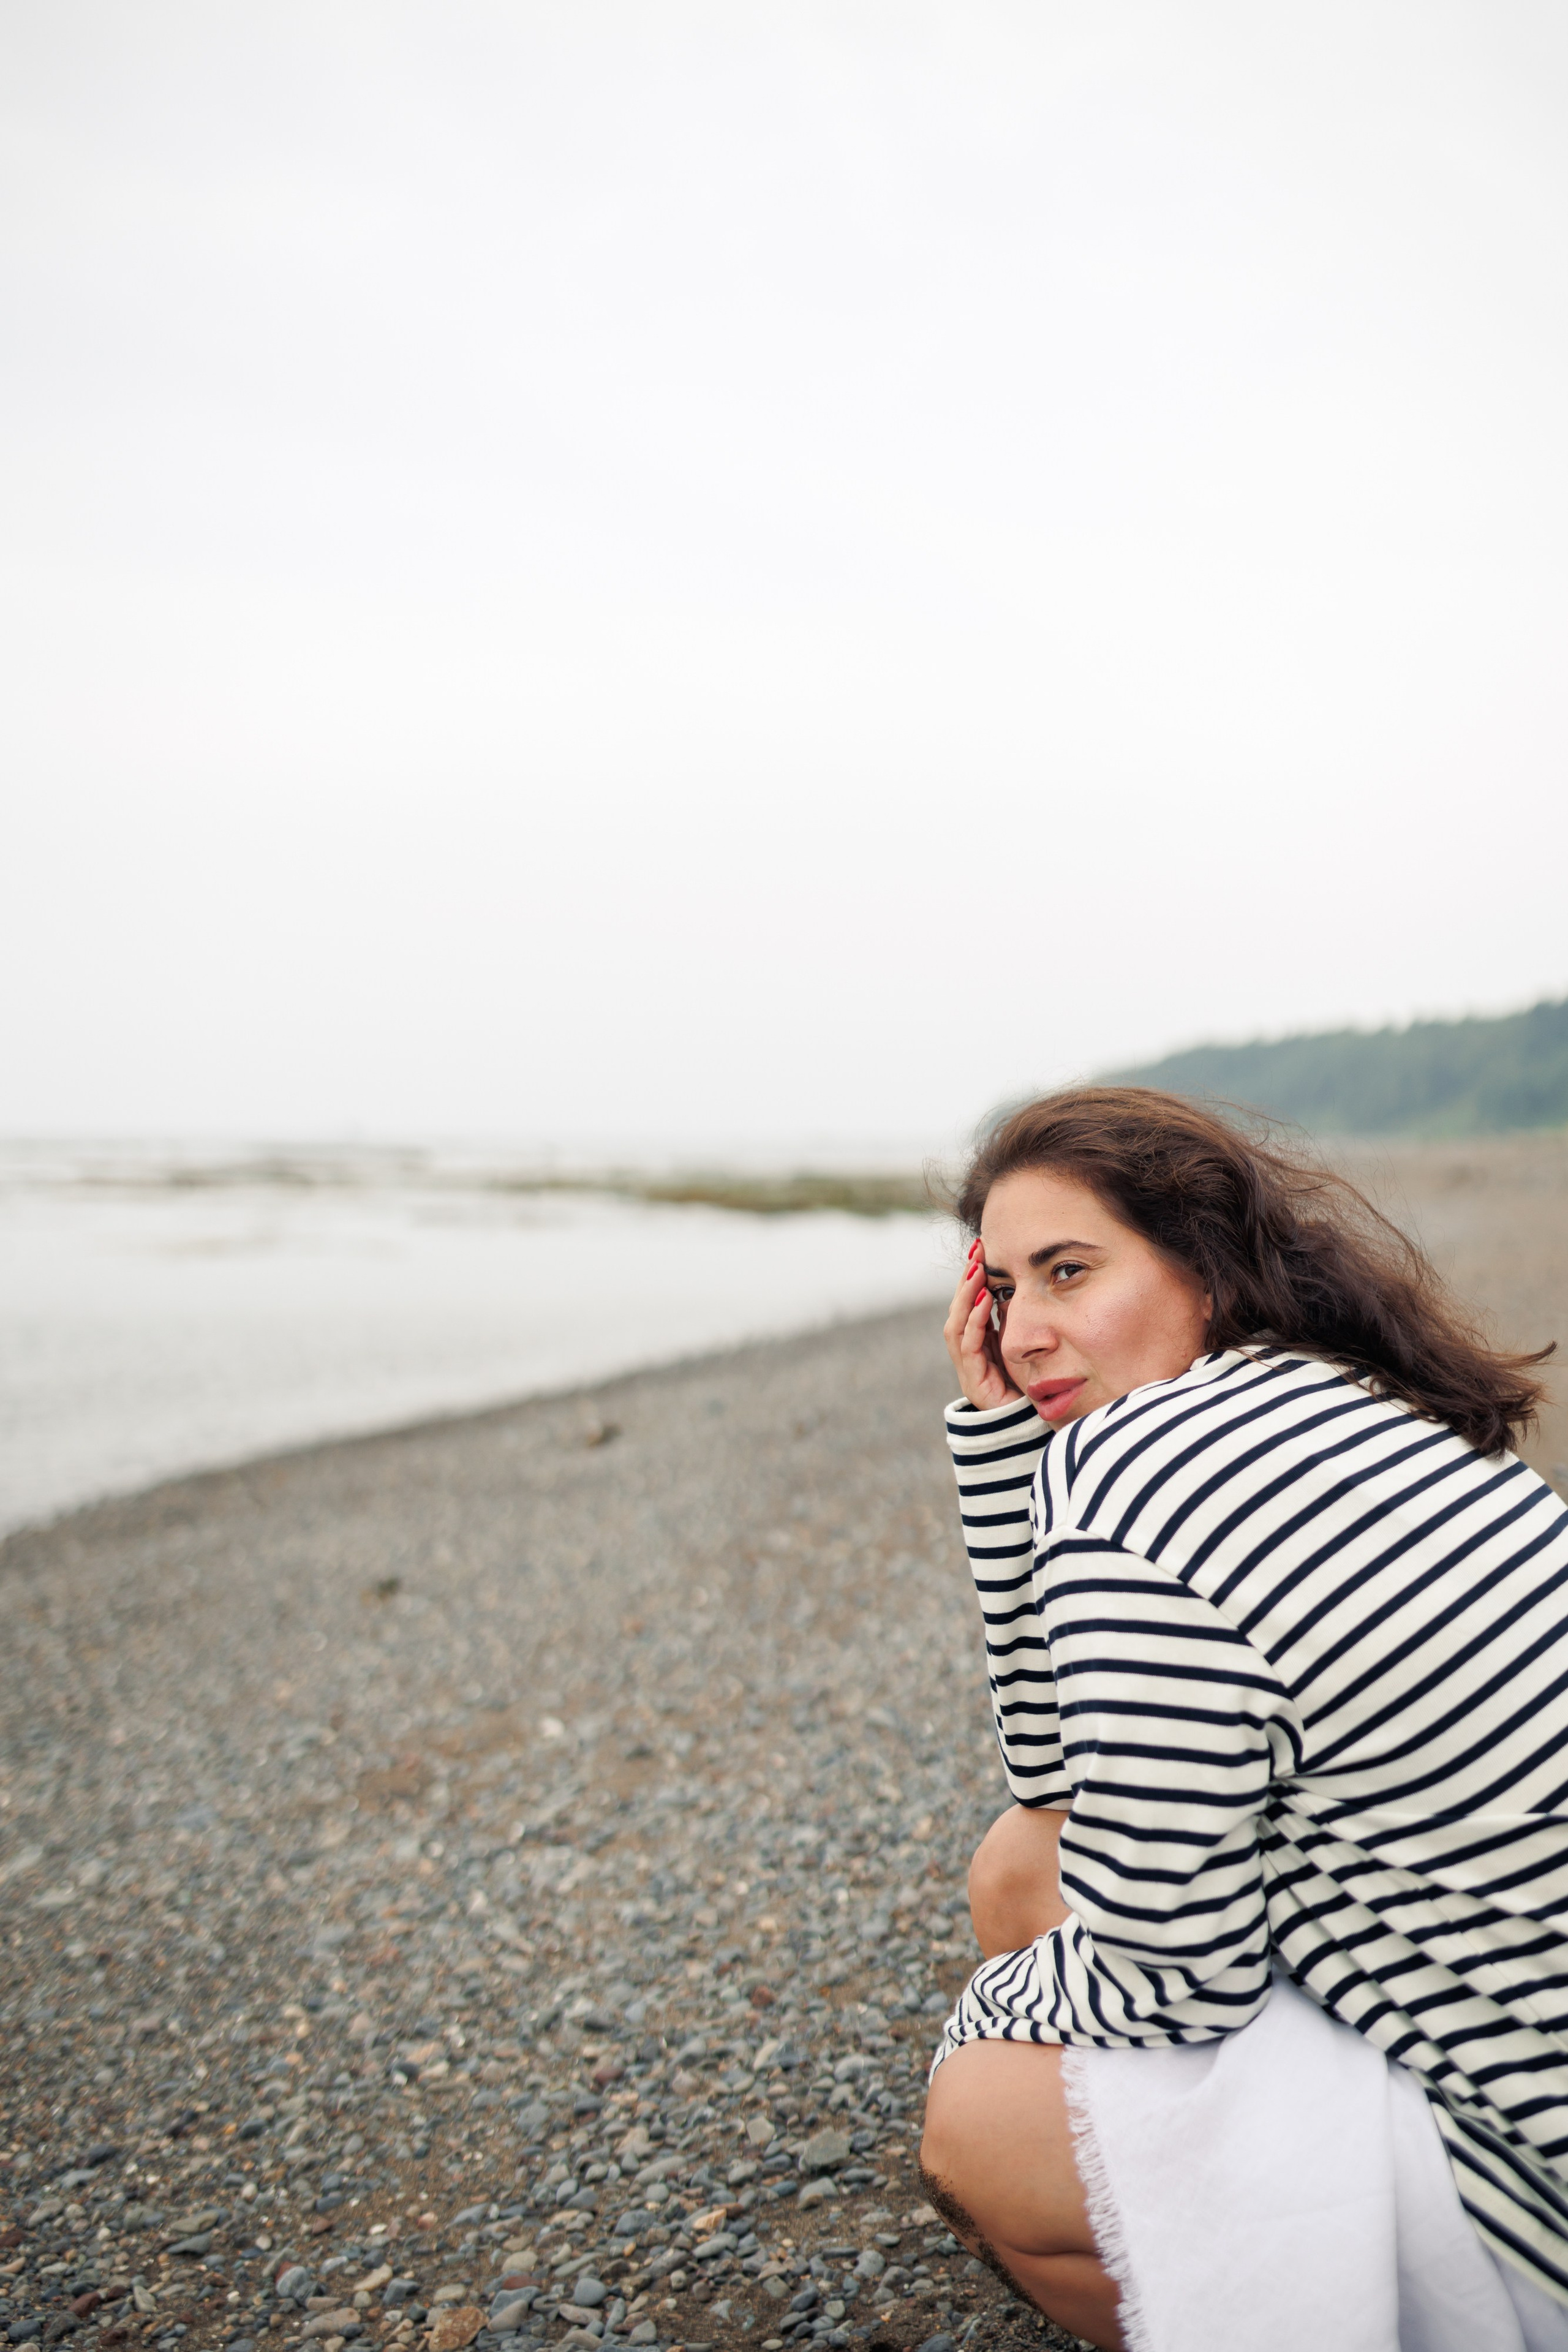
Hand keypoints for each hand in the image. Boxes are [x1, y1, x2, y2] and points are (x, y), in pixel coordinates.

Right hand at [944, 1239, 1022, 1410]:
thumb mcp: (1026, 1349)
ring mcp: (969, 1371)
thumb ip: (1018, 1324)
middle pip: (957, 1313)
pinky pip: (969, 1348)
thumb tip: (1021, 1289)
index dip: (972, 1280)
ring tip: (977, 1271)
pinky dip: (975, 1322)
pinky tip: (985, 1301)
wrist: (1037, 1430)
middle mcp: (970, 1358)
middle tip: (976, 1252)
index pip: (969, 1308)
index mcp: (981, 1347)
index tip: (981, 1251)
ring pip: (957, 1327)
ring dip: (966, 1297)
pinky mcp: (975, 1384)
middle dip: (966, 1282)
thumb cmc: (1036, 1390)